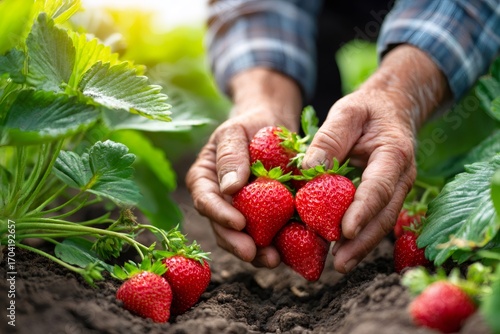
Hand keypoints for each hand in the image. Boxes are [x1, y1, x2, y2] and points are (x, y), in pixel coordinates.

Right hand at [185, 68, 301, 267]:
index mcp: (205, 179)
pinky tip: (290, 252)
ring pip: (243, 237)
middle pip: (222, 226)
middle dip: (237, 243)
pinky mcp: (263, 217)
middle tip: (254, 253)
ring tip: (273, 260)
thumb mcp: (237, 131)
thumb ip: (231, 155)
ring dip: (257, 251)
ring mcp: (241, 211)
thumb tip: (230, 188)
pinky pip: (267, 234)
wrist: (273, 126)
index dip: (219, 215)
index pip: (206, 200)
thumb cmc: (251, 123)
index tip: (239, 222)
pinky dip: (277, 244)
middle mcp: (220, 200)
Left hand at [302, 44, 450, 272]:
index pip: (379, 186)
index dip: (363, 210)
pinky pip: (374, 218)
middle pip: (384, 214)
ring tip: (339, 264)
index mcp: (394, 154)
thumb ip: (330, 138)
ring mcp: (396, 189)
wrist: (391, 109)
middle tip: (339, 263)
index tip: (345, 230)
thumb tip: (309, 170)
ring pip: (381, 222)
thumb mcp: (347, 112)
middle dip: (362, 241)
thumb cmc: (367, 109)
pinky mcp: (385, 195)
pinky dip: (359, 235)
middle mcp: (401, 176)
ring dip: (361, 245)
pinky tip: (341, 249)